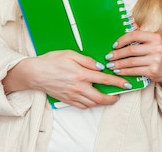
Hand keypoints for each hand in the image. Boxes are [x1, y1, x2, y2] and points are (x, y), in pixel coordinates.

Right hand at [3, 50, 130, 108]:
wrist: (35, 73)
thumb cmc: (51, 61)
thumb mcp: (70, 54)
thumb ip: (87, 60)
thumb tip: (100, 66)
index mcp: (81, 74)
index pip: (105, 79)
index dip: (118, 82)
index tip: (126, 84)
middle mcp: (78, 87)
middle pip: (100, 97)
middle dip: (112, 98)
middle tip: (118, 95)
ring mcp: (72, 95)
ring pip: (92, 103)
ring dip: (102, 102)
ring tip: (107, 97)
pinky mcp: (67, 100)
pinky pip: (82, 106)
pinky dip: (90, 104)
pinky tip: (92, 100)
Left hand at [105, 30, 161, 98]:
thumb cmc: (158, 53)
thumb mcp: (152, 41)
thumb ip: (140, 32)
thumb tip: (129, 19)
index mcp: (155, 37)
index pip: (135, 35)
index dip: (122, 40)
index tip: (114, 45)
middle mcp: (156, 47)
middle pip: (131, 50)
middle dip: (117, 54)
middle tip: (108, 57)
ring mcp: (155, 60)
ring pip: (131, 62)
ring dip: (118, 64)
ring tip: (111, 65)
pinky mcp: (153, 71)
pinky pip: (135, 71)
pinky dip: (124, 71)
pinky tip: (118, 71)